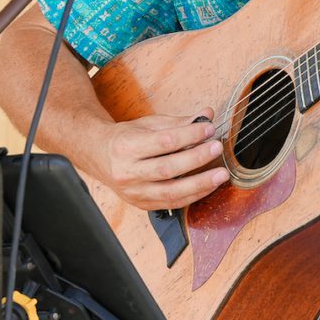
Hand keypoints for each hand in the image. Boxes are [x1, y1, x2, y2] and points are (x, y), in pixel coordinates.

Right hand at [95, 110, 229, 210]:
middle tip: (217, 148)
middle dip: (196, 159)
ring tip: (221, 175)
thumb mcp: (148, 124)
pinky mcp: (141, 204)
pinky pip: (172, 204)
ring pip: (171, 192)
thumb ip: (179, 122)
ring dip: (200, 184)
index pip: (163, 141)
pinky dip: (193, 196)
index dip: (189, 135)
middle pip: (167, 168)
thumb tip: (207, 115)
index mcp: (126, 146)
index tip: (209, 128)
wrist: (99, 157)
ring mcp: (134, 192)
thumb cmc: (125, 138)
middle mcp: (128, 172)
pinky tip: (208, 186)